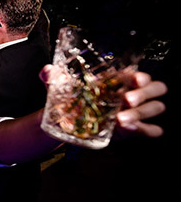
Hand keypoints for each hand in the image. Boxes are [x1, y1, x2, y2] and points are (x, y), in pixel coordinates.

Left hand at [40, 65, 167, 138]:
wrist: (62, 121)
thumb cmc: (67, 98)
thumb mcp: (58, 86)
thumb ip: (52, 76)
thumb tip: (47, 71)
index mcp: (118, 79)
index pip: (139, 74)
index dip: (141, 75)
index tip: (133, 78)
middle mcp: (130, 94)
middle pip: (155, 89)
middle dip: (144, 93)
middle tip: (126, 99)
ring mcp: (132, 112)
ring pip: (154, 108)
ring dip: (141, 113)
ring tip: (120, 119)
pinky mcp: (129, 131)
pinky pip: (148, 130)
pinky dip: (146, 129)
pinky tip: (134, 129)